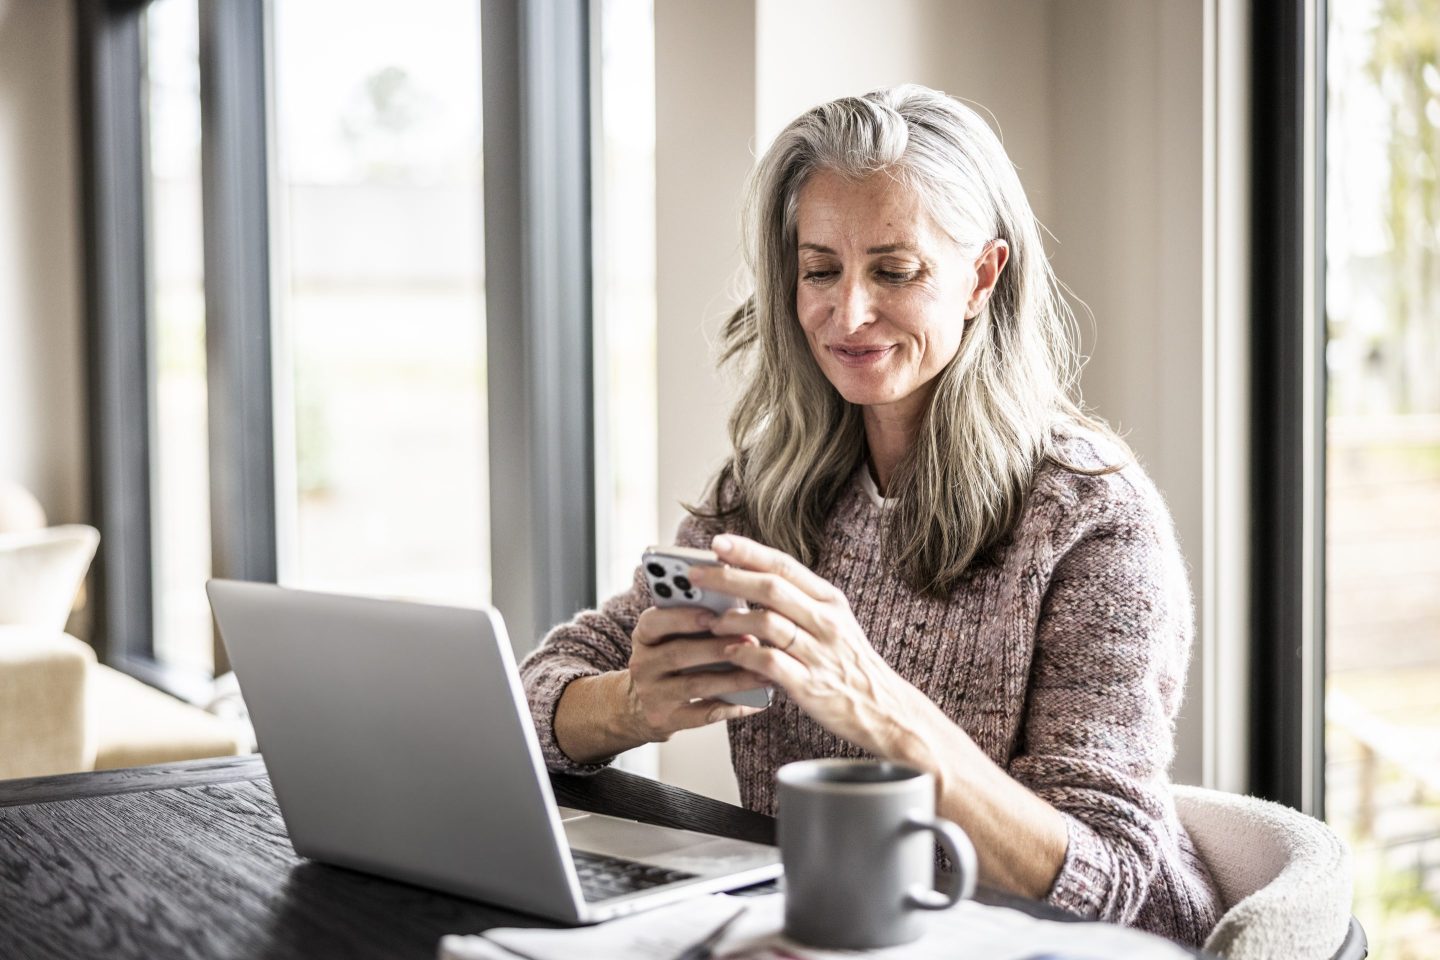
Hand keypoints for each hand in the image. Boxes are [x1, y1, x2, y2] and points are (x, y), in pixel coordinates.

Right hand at [623, 605, 769, 742]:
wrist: (639, 706)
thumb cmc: (668, 661)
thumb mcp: (669, 638)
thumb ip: (694, 625)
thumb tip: (739, 616)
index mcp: (644, 636)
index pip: (654, 622)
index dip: (682, 618)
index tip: (713, 614)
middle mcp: (642, 664)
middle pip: (678, 654)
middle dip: (718, 648)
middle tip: (752, 642)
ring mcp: (652, 695)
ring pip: (695, 685)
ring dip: (733, 679)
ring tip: (763, 673)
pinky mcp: (665, 720)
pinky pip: (703, 714)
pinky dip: (733, 707)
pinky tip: (757, 702)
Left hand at [688, 534, 929, 757]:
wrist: (883, 709)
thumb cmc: (849, 664)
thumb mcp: (833, 622)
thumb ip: (797, 602)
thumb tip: (748, 579)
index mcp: (830, 600)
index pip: (784, 565)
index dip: (748, 552)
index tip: (717, 542)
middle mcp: (826, 622)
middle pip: (771, 588)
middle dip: (728, 578)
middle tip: (696, 576)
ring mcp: (819, 653)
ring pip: (768, 623)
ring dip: (733, 620)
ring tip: (711, 621)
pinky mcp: (810, 685)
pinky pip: (769, 663)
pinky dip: (744, 655)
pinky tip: (729, 653)